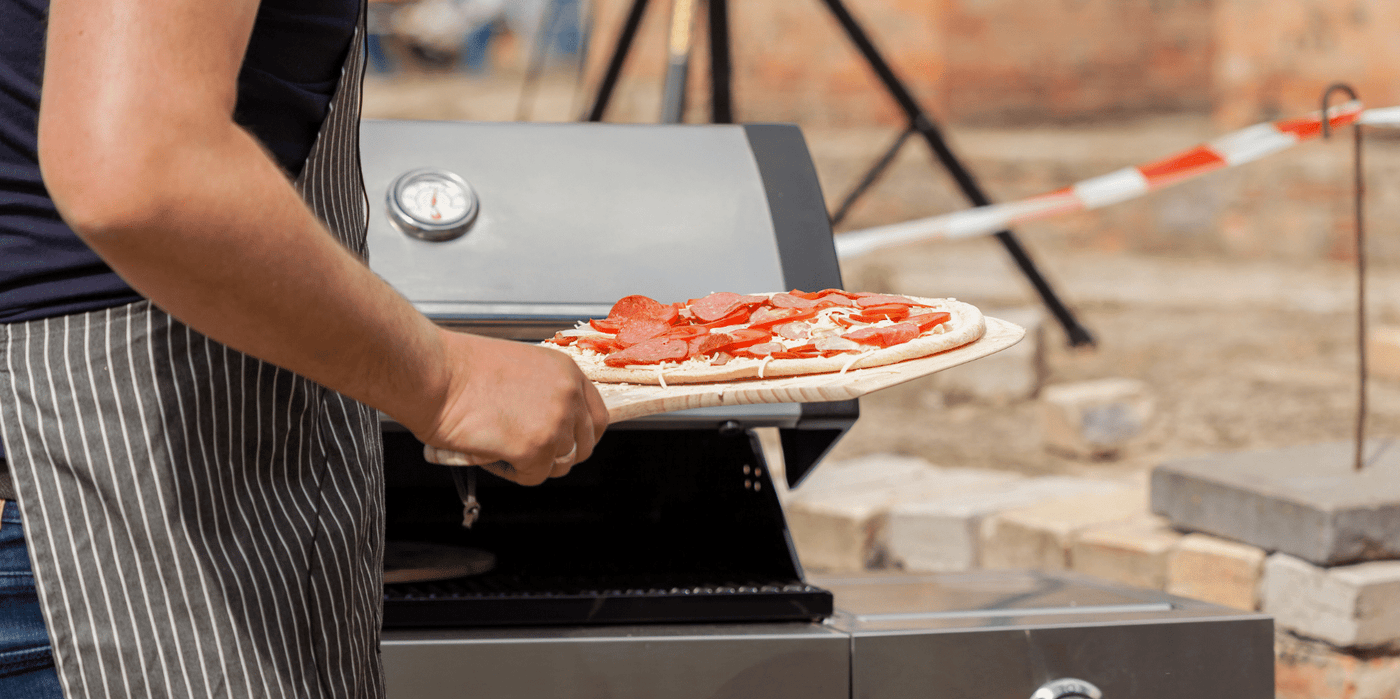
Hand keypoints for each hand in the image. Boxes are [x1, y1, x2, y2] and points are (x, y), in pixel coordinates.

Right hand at [410, 330, 608, 484]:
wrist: (432, 373)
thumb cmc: (459, 369)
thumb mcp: (519, 369)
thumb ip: (543, 394)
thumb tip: (547, 423)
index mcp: (567, 372)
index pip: (597, 417)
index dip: (580, 437)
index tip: (563, 445)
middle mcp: (569, 395)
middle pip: (583, 446)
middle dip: (557, 455)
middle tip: (526, 454)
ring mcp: (555, 422)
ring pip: (558, 465)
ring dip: (532, 464)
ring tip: (501, 449)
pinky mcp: (535, 447)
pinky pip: (533, 477)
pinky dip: (512, 473)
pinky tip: (491, 455)